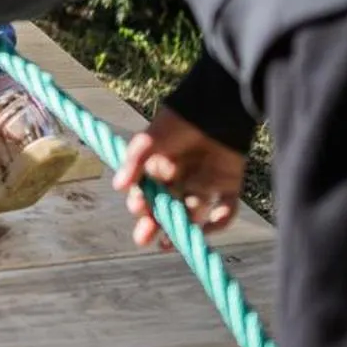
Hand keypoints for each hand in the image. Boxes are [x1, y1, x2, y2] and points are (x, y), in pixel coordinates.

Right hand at [112, 108, 244, 250]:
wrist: (215, 107)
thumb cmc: (178, 121)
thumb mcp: (149, 140)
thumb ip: (134, 162)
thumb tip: (118, 186)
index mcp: (159, 170)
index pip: (147, 195)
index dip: (140, 205)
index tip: (138, 209)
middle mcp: (180, 181)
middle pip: (167, 211)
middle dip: (155, 226)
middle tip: (146, 239)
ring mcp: (205, 185)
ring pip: (192, 214)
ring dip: (184, 227)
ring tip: (174, 236)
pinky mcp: (228, 186)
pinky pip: (225, 210)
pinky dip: (220, 221)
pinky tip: (207, 225)